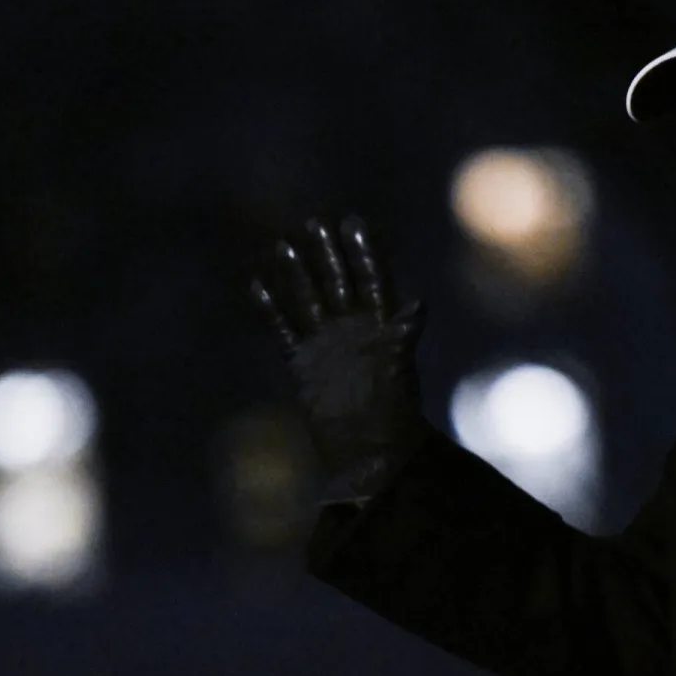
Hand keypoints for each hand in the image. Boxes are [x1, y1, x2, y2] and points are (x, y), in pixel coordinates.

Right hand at [251, 215, 428, 499]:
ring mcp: (326, 345)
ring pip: (308, 300)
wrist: (370, 454)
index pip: (372, 280)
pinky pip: (283, 330)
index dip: (363, 252)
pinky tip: (256, 285)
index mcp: (380, 327)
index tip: (352, 222)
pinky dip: (270, 309)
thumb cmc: (394, 416)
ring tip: (283, 243)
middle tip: (314, 221)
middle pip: (338, 282)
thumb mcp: (399, 371)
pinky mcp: (303, 365)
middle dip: (327, 253)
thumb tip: (419, 304)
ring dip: (297, 273)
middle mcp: (353, 330)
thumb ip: (404, 336)